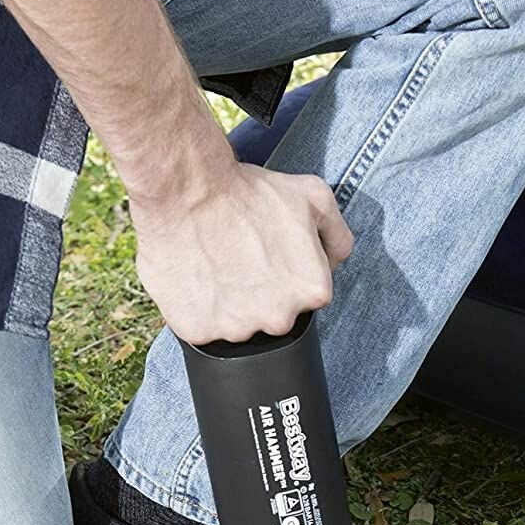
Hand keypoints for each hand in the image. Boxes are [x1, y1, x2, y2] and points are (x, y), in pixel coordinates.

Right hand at [131, 162, 353, 343]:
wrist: (186, 192)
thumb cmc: (248, 193)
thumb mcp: (315, 197)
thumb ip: (338, 236)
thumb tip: (333, 260)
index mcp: (313, 291)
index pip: (306, 294)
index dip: (286, 271)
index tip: (268, 252)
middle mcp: (279, 318)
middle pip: (273, 314)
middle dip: (260, 291)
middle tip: (240, 256)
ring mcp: (237, 329)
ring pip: (236, 323)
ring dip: (228, 301)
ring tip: (216, 263)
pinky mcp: (199, 331)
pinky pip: (201, 327)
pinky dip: (197, 307)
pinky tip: (196, 276)